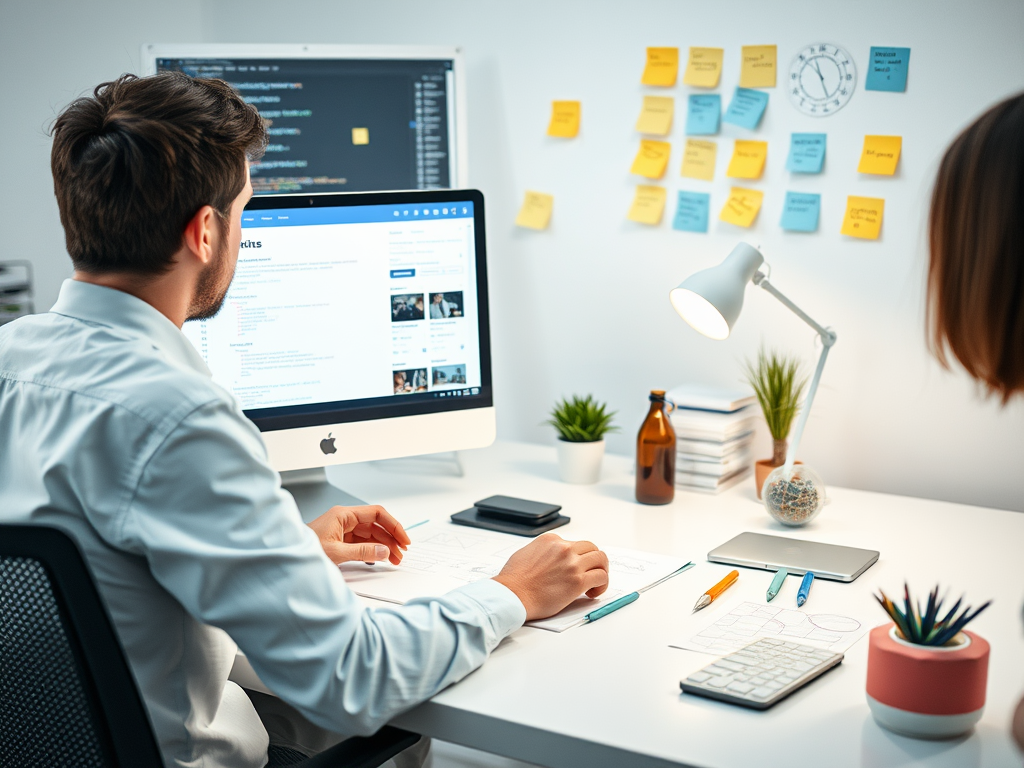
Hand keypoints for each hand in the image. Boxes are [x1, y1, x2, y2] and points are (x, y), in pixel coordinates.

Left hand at [307, 505, 410, 564]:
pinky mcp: (341, 540)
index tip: (403, 539)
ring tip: (393, 559)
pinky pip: (362, 542)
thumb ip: (363, 552)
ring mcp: (343, 529)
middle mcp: (345, 519)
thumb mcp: (336, 553)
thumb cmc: (304, 550)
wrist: (286, 557)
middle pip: (375, 526)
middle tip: (400, 554)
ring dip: (383, 546)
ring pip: (371, 535)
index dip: (393, 525)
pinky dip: (373, 550)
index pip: (376, 514)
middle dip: (390, 539)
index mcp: (343, 515)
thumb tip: (384, 551)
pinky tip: (379, 557)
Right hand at [492, 534, 608, 620]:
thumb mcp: (526, 553)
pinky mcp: (578, 581)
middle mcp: (564, 548)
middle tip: (592, 572)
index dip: (577, 557)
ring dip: (601, 570)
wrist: (512, 595)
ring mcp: (572, 564)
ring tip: (595, 583)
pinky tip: (592, 593)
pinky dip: (602, 585)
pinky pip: (601, 577)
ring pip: (600, 559)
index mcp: (551, 540)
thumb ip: (543, 552)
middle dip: (594, 560)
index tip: (575, 568)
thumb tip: (551, 560)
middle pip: (591, 547)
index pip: (574, 543)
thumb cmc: (514, 580)